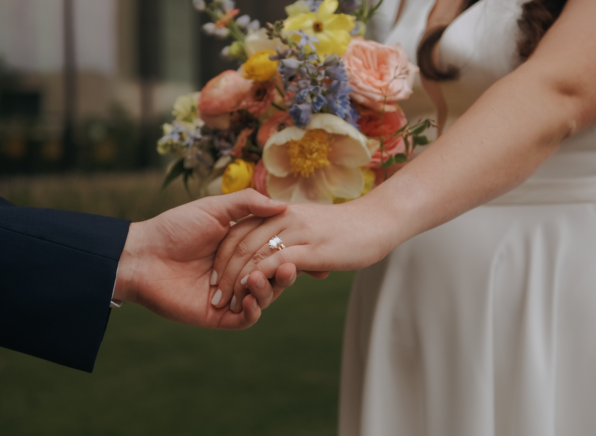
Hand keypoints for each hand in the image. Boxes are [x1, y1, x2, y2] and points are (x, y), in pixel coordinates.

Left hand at [113, 189, 299, 328]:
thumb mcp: (214, 209)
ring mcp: (230, 295)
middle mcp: (239, 272)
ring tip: (258, 278)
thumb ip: (248, 204)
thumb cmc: (175, 228)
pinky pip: (245, 319)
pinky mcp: (218, 315)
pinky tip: (251, 299)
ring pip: (263, 298)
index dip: (293, 251)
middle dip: (286, 274)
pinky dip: (253, 310)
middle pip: (274, 277)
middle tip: (290, 267)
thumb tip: (283, 203)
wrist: (144, 255)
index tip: (310, 246)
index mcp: (242, 248)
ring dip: (268, 290)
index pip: (276, 252)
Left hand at [213, 200, 398, 309]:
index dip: (225, 255)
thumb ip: (289, 235)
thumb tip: (277, 261)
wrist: (381, 219)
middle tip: (215, 297)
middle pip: (240, 244)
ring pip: (253, 255)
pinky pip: (274, 264)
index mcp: (279, 212)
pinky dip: (257, 279)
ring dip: (237, 281)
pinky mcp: (309, 251)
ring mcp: (295, 234)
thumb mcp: (311, 225)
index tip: (215, 277)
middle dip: (223, 272)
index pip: (240, 232)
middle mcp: (282, 219)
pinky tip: (250, 296)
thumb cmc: (348, 225)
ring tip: (228, 302)